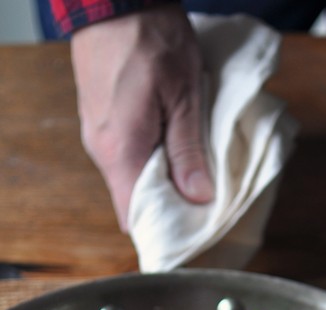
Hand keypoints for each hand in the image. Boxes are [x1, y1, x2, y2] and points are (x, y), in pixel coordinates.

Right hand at [70, 6, 213, 230]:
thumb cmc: (150, 37)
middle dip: (170, 207)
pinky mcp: (101, 120)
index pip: (135, 216)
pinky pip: (127, 156)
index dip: (164, 231)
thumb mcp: (184, 96)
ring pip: (132, 178)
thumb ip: (189, 151)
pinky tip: (175, 149)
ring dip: (163, 181)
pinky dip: (152, 160)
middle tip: (204, 204)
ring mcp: (98, 135)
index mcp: (120, 152)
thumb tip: (200, 197)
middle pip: (135, 201)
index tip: (193, 233)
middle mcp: (102, 150)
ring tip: (195, 174)